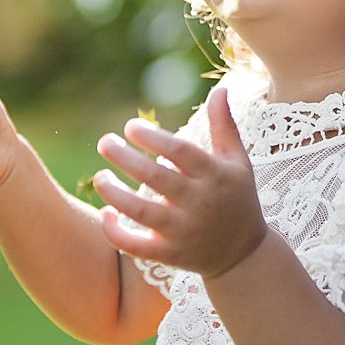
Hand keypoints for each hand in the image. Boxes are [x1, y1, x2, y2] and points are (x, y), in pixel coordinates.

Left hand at [93, 83, 266, 280]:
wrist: (244, 255)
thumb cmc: (237, 198)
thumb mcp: (238, 161)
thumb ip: (224, 125)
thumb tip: (218, 88)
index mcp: (214, 176)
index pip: (179, 152)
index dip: (152, 137)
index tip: (130, 127)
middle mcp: (199, 203)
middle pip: (155, 177)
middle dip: (125, 159)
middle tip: (104, 142)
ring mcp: (183, 231)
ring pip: (140, 212)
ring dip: (114, 193)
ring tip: (100, 177)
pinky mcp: (169, 255)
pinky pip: (136, 247)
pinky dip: (115, 232)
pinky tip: (105, 212)